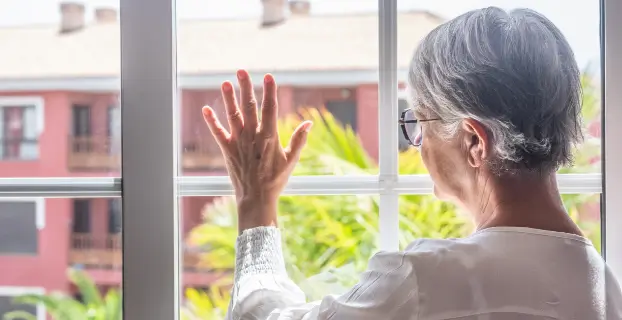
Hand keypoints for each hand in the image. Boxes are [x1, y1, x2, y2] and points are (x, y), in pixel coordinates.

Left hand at [201, 70, 311, 231]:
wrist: (256, 198)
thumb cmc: (276, 180)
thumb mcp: (291, 160)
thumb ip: (299, 140)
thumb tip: (309, 123)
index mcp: (270, 136)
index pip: (270, 108)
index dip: (270, 91)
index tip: (268, 76)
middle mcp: (253, 136)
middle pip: (249, 106)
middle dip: (246, 87)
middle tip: (242, 71)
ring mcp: (238, 142)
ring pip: (233, 115)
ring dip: (228, 98)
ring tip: (225, 83)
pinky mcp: (227, 150)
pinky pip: (218, 133)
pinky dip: (211, 121)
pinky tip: (205, 109)